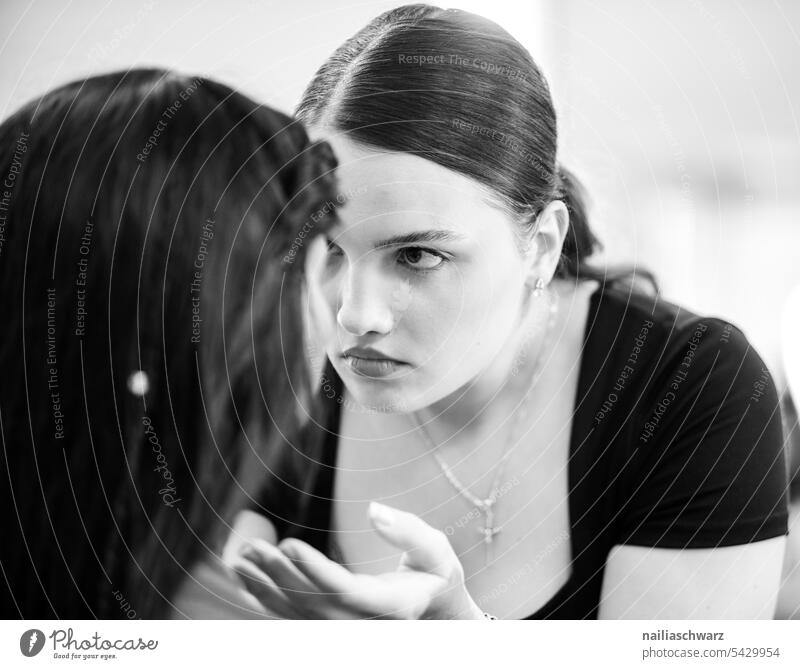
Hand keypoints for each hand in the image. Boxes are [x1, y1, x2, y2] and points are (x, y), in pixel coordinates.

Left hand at [231, 502, 484, 619]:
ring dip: (265, 587)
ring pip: (298, 613)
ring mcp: (345, 628)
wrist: (435, 608)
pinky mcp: (331, 623)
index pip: (346, 591)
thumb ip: (408, 531)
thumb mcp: (435, 550)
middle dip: (280, 575)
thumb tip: (374, 510)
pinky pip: (293, 615)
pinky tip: (246, 576)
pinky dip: (266, 596)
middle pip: (314, 603)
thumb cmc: (434, 575)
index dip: (316, 571)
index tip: (290, 545)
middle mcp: (363, 624)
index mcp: (390, 606)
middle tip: (253, 548)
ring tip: (240, 559)